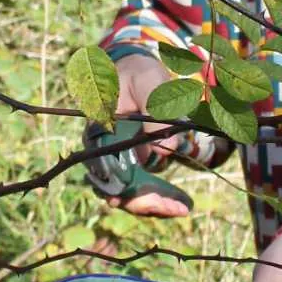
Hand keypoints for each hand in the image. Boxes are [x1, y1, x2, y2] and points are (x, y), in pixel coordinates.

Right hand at [113, 53, 186, 218]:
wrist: (140, 72)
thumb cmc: (140, 73)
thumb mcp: (149, 83)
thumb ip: (156, 112)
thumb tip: (162, 150)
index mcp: (98, 129)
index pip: (103, 165)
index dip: (117, 187)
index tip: (133, 200)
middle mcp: (103, 149)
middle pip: (116, 187)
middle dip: (144, 202)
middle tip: (178, 209)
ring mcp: (118, 160)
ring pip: (130, 193)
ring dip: (155, 204)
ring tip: (183, 208)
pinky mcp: (133, 164)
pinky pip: (143, 188)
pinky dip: (161, 197)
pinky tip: (182, 203)